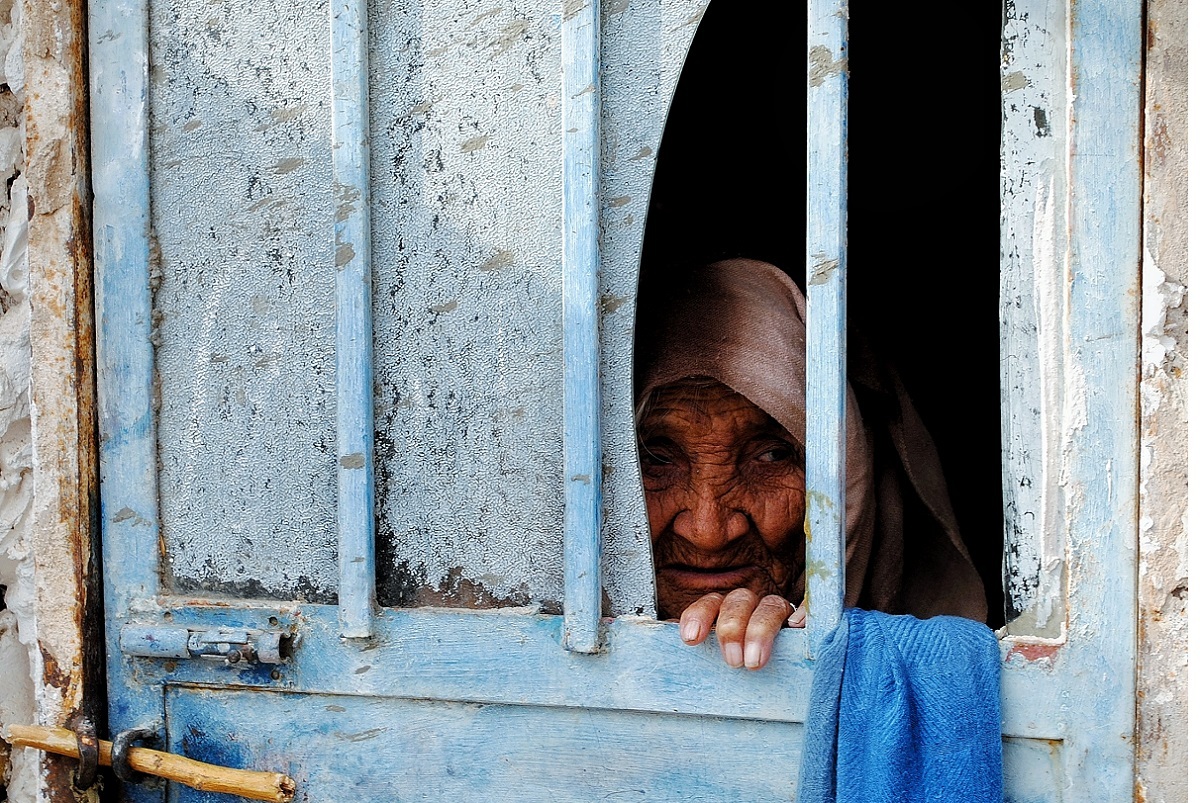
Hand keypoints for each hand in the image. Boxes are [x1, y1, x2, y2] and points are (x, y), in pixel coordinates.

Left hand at [678, 589, 805, 669]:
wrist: (770, 678)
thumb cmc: (729, 666)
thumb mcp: (705, 661)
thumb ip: (685, 650)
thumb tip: (648, 645)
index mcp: (723, 611)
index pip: (710, 603)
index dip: (699, 615)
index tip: (690, 638)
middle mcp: (750, 607)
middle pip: (739, 601)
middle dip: (731, 627)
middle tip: (731, 661)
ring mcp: (778, 613)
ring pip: (770, 606)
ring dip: (761, 630)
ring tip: (754, 662)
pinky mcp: (803, 625)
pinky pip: (806, 611)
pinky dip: (803, 615)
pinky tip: (799, 627)